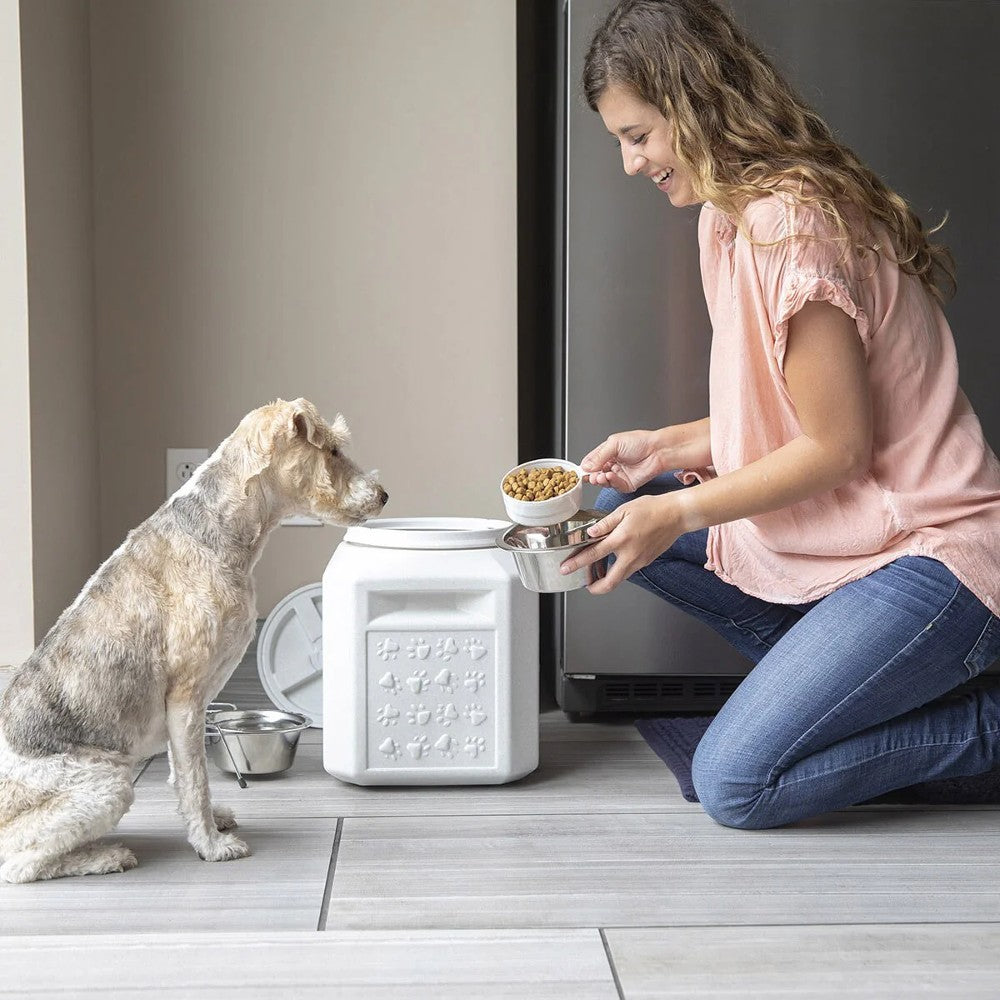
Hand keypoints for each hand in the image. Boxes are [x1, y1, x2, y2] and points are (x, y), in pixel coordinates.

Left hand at [559, 494, 686, 594]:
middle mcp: (630, 555)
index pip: (594, 555)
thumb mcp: (624, 510)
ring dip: (606, 579)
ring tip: (596, 573)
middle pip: (610, 582)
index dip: (577, 563)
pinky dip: (618, 571)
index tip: (566, 568)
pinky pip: (628, 571)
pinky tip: (613, 562)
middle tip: (585, 584)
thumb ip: (605, 523)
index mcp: (621, 539)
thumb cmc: (652, 509)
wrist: (677, 515)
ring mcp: (640, 561)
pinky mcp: (646, 561)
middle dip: (595, 587)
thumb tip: (590, 532)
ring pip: (620, 578)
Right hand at [580, 429, 665, 491]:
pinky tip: (611, 476)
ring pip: (604, 482)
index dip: (585, 468)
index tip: (581, 471)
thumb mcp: (614, 444)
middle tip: (591, 476)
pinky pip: (615, 486)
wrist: (657, 451)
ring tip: (601, 476)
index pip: (591, 462)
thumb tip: (586, 466)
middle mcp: (613, 464)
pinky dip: (611, 482)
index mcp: (608, 453)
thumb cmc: (641, 442)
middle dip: (592, 476)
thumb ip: (598, 456)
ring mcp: (619, 475)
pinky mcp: (627, 484)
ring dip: (601, 480)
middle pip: (596, 474)